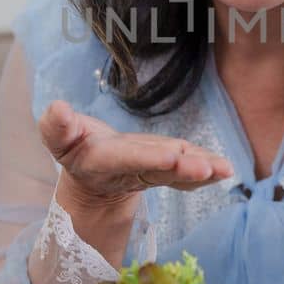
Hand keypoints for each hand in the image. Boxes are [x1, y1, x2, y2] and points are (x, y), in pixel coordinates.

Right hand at [38, 98, 233, 213]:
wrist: (92, 173)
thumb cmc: (74, 146)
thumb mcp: (58, 137)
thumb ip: (57, 126)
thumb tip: (57, 108)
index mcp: (104, 162)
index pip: (128, 159)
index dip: (147, 158)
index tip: (170, 157)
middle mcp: (131, 171)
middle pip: (159, 172)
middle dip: (182, 170)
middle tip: (206, 169)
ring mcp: (151, 172)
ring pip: (178, 174)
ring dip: (202, 172)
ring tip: (225, 169)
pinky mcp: (166, 169)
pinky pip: (187, 172)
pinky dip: (207, 170)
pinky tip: (226, 168)